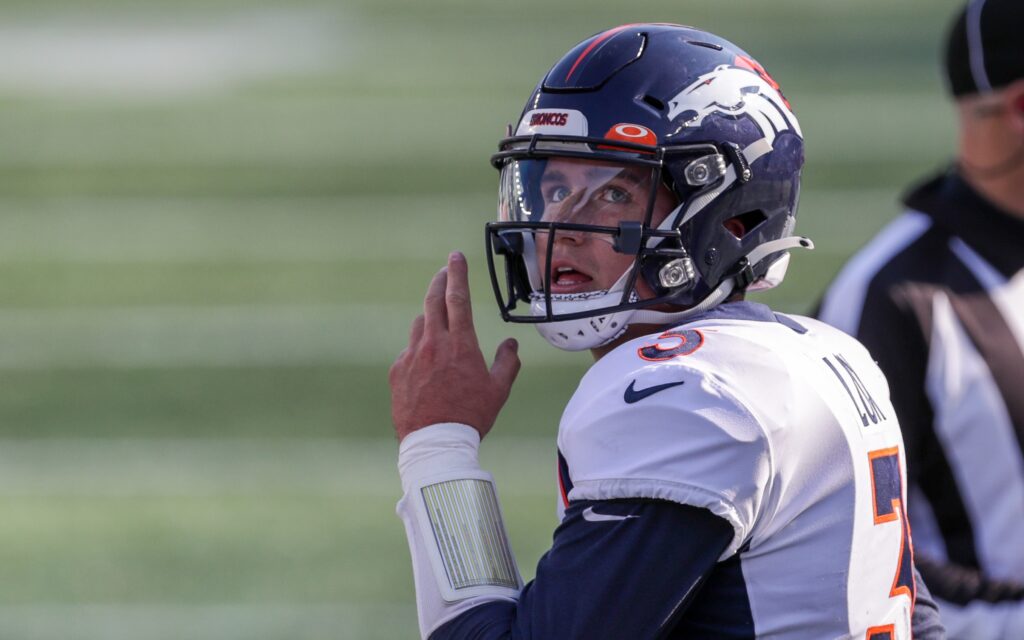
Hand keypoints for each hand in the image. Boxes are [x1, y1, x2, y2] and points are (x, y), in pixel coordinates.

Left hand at [389, 251, 520, 441]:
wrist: (435, 443)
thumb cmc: (471, 416)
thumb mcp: (498, 390)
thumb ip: (507, 362)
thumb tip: (511, 344)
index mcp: (460, 344)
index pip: (457, 298)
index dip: (457, 273)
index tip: (455, 256)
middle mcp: (433, 344)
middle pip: (433, 301)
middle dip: (439, 281)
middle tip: (444, 271)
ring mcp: (411, 356)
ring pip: (420, 325)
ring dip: (431, 319)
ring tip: (440, 325)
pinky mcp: (398, 371)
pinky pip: (409, 351)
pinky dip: (420, 350)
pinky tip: (428, 365)